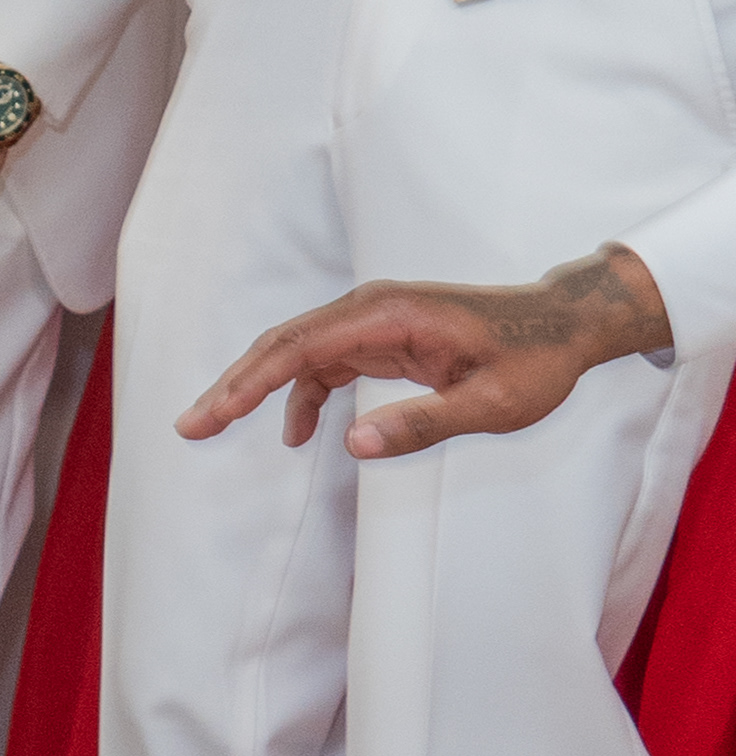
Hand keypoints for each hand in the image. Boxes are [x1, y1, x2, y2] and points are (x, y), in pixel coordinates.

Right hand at [179, 250, 675, 457]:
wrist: (565, 323)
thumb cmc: (535, 359)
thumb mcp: (491, 403)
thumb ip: (423, 422)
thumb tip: (353, 444)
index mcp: (390, 317)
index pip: (301, 347)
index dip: (250, 382)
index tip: (213, 414)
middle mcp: (373, 310)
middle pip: (283, 344)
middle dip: (233, 386)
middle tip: (190, 427)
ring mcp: (375, 321)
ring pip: (296, 352)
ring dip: (256, 389)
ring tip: (214, 426)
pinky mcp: (383, 336)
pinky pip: (325, 362)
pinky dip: (300, 394)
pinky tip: (294, 433)